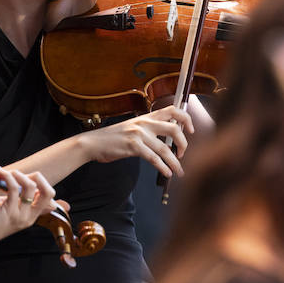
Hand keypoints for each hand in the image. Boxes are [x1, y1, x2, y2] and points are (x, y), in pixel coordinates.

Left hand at [0, 169, 60, 249]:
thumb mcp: (9, 208)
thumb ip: (20, 199)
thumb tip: (30, 186)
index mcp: (31, 216)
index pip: (50, 199)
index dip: (44, 183)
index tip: (29, 177)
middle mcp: (29, 216)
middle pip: (48, 193)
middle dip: (38, 177)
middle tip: (21, 174)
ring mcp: (20, 215)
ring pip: (31, 186)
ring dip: (19, 174)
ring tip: (8, 173)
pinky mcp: (8, 211)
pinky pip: (13, 188)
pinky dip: (7, 176)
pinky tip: (0, 173)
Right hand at [80, 104, 194, 177]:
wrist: (92, 143)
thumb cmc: (112, 138)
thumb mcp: (132, 128)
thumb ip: (149, 131)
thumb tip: (167, 143)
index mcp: (146, 117)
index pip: (172, 110)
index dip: (186, 118)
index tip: (191, 130)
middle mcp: (144, 123)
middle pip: (174, 129)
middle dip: (184, 144)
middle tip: (183, 154)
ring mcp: (139, 134)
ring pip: (165, 148)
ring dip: (175, 163)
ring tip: (179, 172)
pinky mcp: (133, 146)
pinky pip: (154, 158)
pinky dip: (163, 167)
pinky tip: (167, 173)